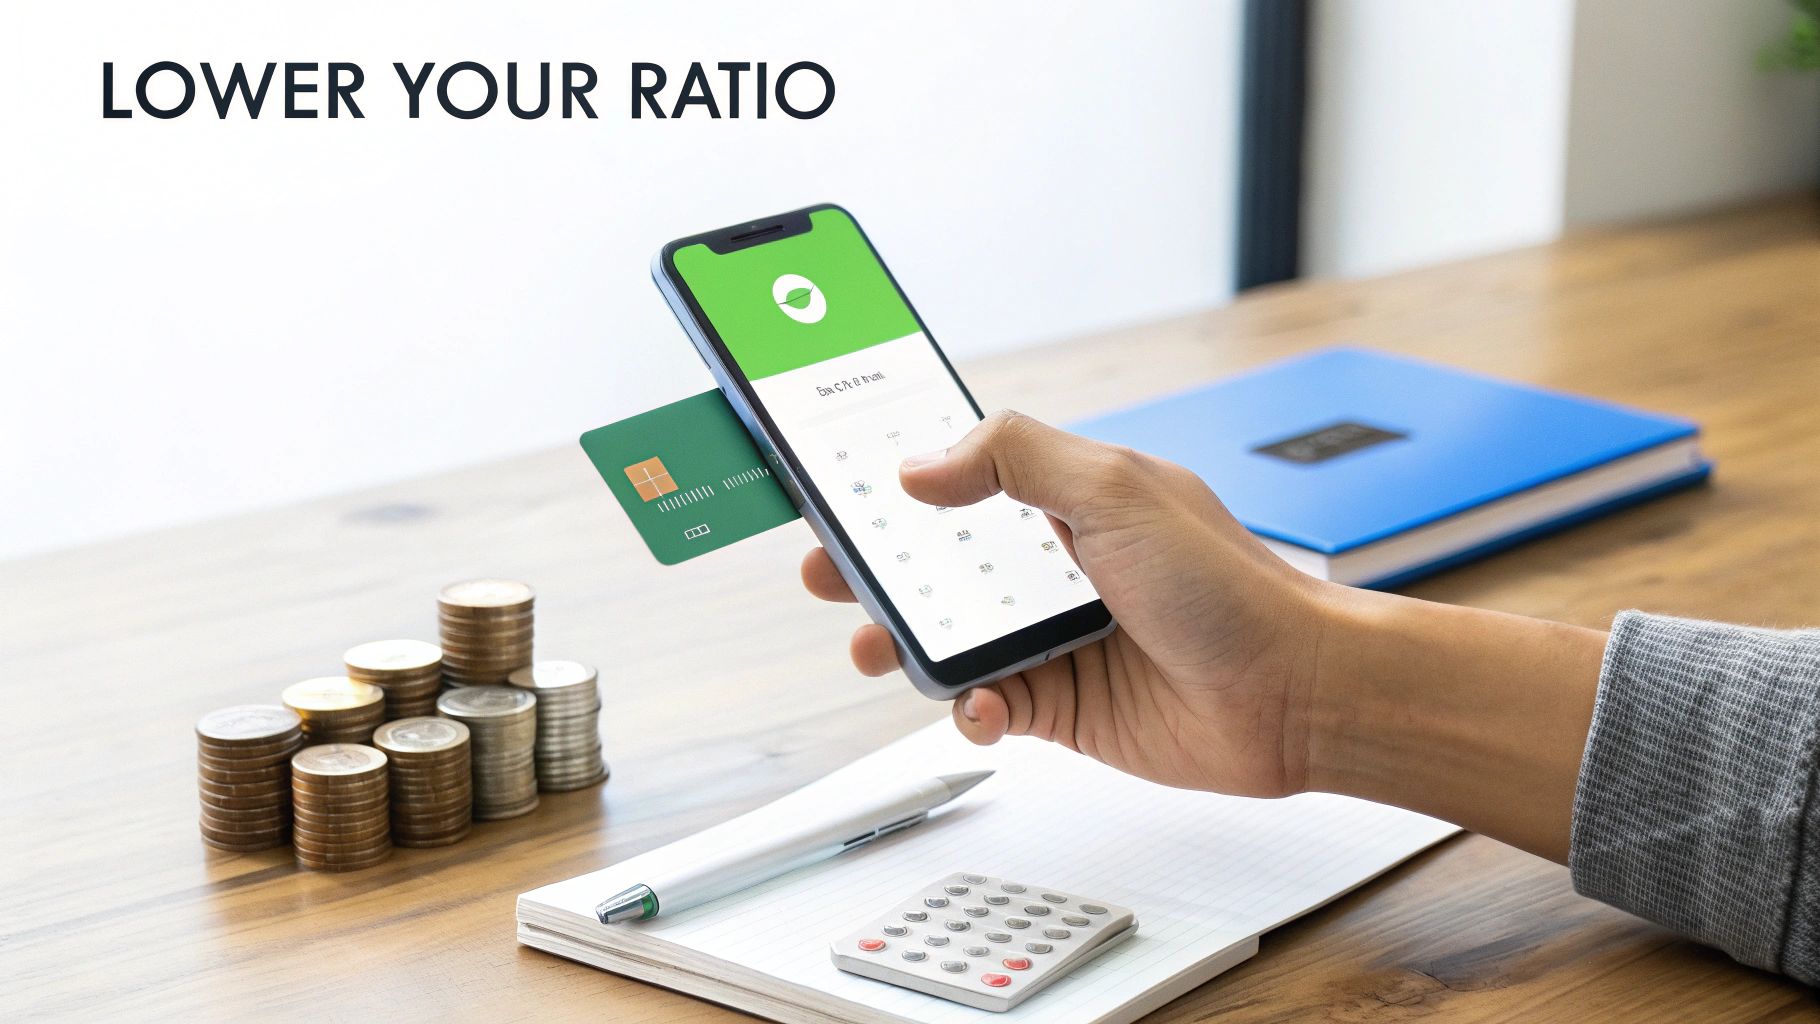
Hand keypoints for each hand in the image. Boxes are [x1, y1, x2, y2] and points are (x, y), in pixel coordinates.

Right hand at [800, 410, 1335, 796]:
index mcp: (1067, 501)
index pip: (964, 479)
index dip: (901, 485)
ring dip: (903, 644)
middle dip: (875, 570)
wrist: (1294, 693)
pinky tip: (982, 706)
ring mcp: (1056, 639)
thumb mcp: (1116, 489)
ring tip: (874, 647)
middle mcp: (1056, 568)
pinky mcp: (1063, 706)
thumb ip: (1014, 459)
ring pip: (950, 639)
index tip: (842, 490)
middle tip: (827, 573)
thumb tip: (923, 467)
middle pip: (939, 565)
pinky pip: (987, 706)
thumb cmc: (1230, 586)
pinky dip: (970, 709)